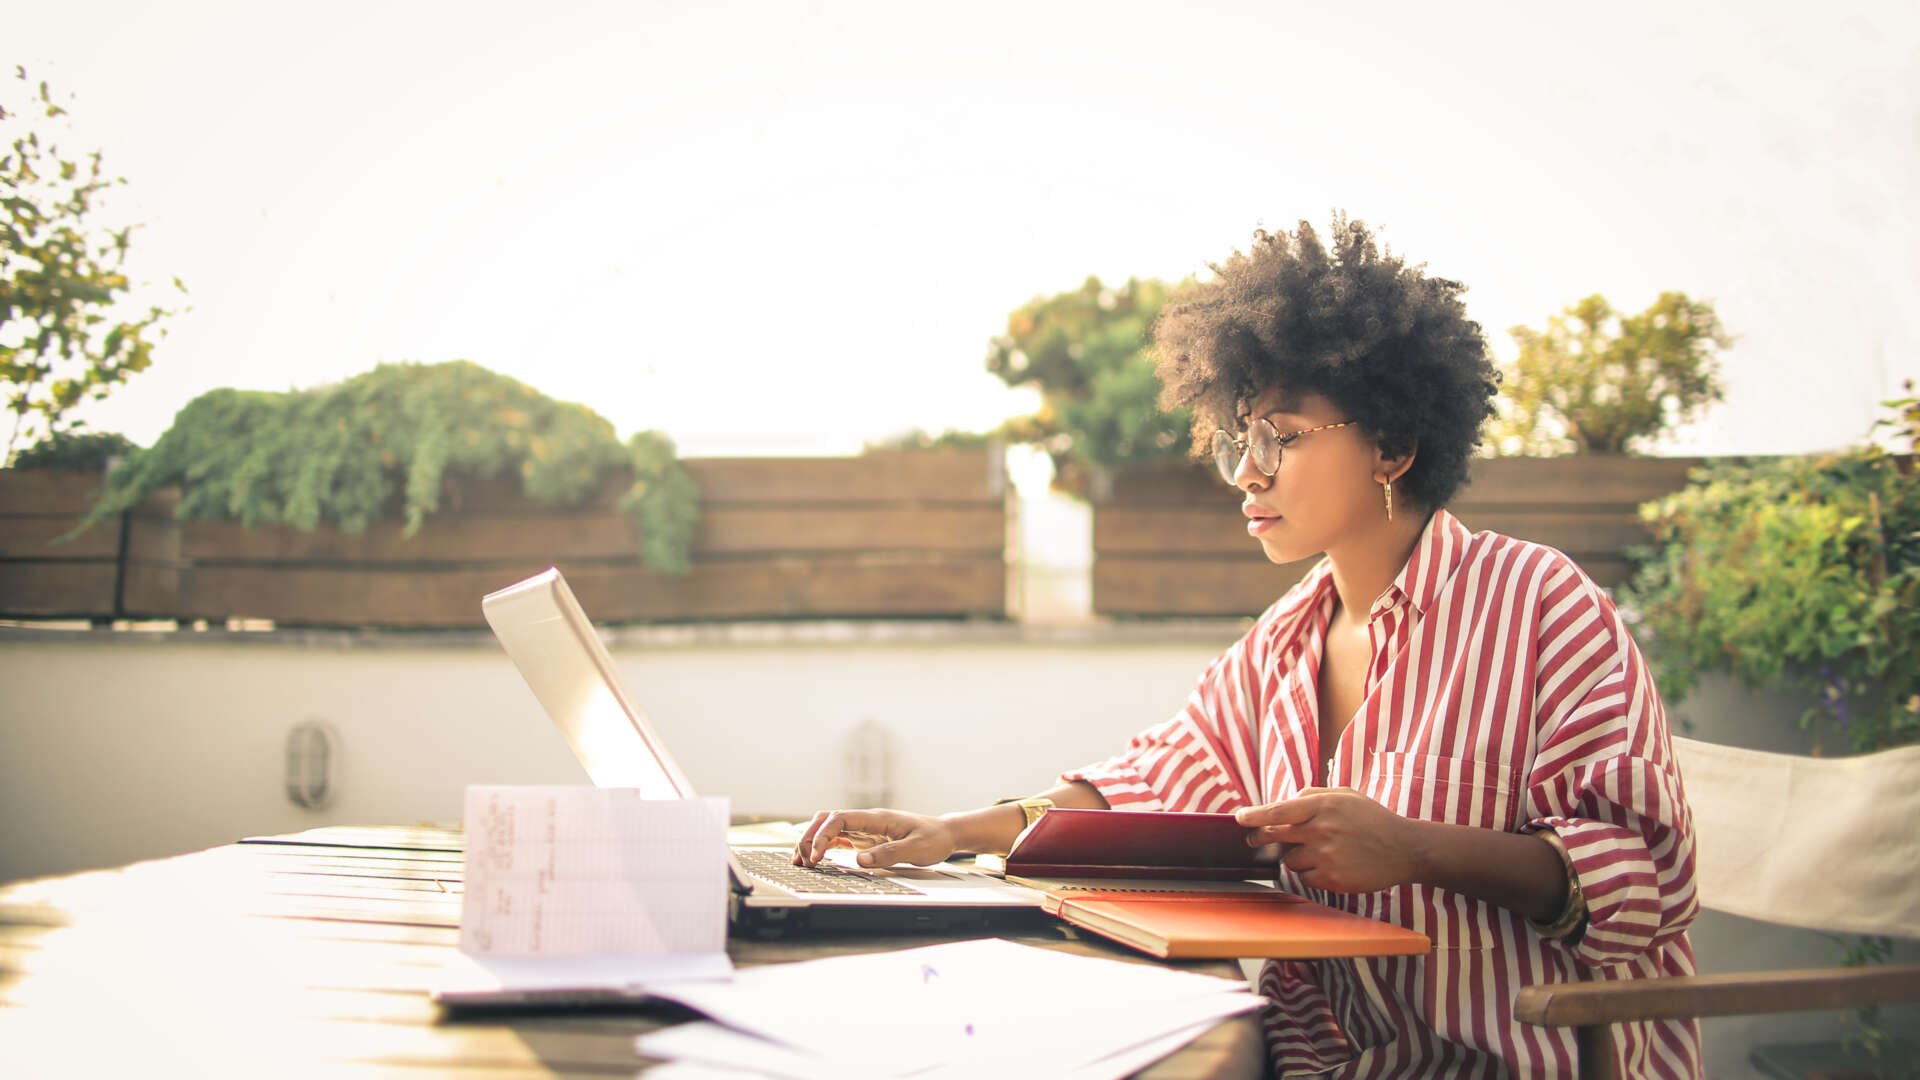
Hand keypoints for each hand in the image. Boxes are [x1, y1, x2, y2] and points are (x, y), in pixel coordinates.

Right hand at [792, 808, 959, 868]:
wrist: (945, 834)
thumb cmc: (933, 839)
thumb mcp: (916, 849)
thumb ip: (888, 854)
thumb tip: (860, 861)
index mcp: (876, 818)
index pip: (840, 818)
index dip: (823, 834)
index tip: (815, 855)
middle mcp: (867, 820)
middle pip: (827, 820)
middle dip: (810, 837)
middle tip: (802, 860)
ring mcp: (865, 829)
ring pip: (829, 828)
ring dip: (813, 841)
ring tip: (801, 861)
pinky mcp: (866, 839)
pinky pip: (839, 838)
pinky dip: (824, 847)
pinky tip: (815, 858)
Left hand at [1235, 787, 1424, 893]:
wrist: (1404, 848)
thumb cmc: (1372, 819)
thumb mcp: (1345, 795)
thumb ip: (1312, 794)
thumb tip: (1286, 801)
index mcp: (1323, 806)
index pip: (1279, 811)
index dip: (1255, 815)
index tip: (1239, 819)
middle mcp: (1321, 830)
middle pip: (1276, 836)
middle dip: (1260, 837)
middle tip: (1253, 839)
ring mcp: (1326, 856)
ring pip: (1289, 859)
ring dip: (1295, 856)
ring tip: (1320, 851)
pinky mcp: (1332, 879)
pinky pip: (1305, 878)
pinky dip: (1311, 873)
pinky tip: (1330, 865)